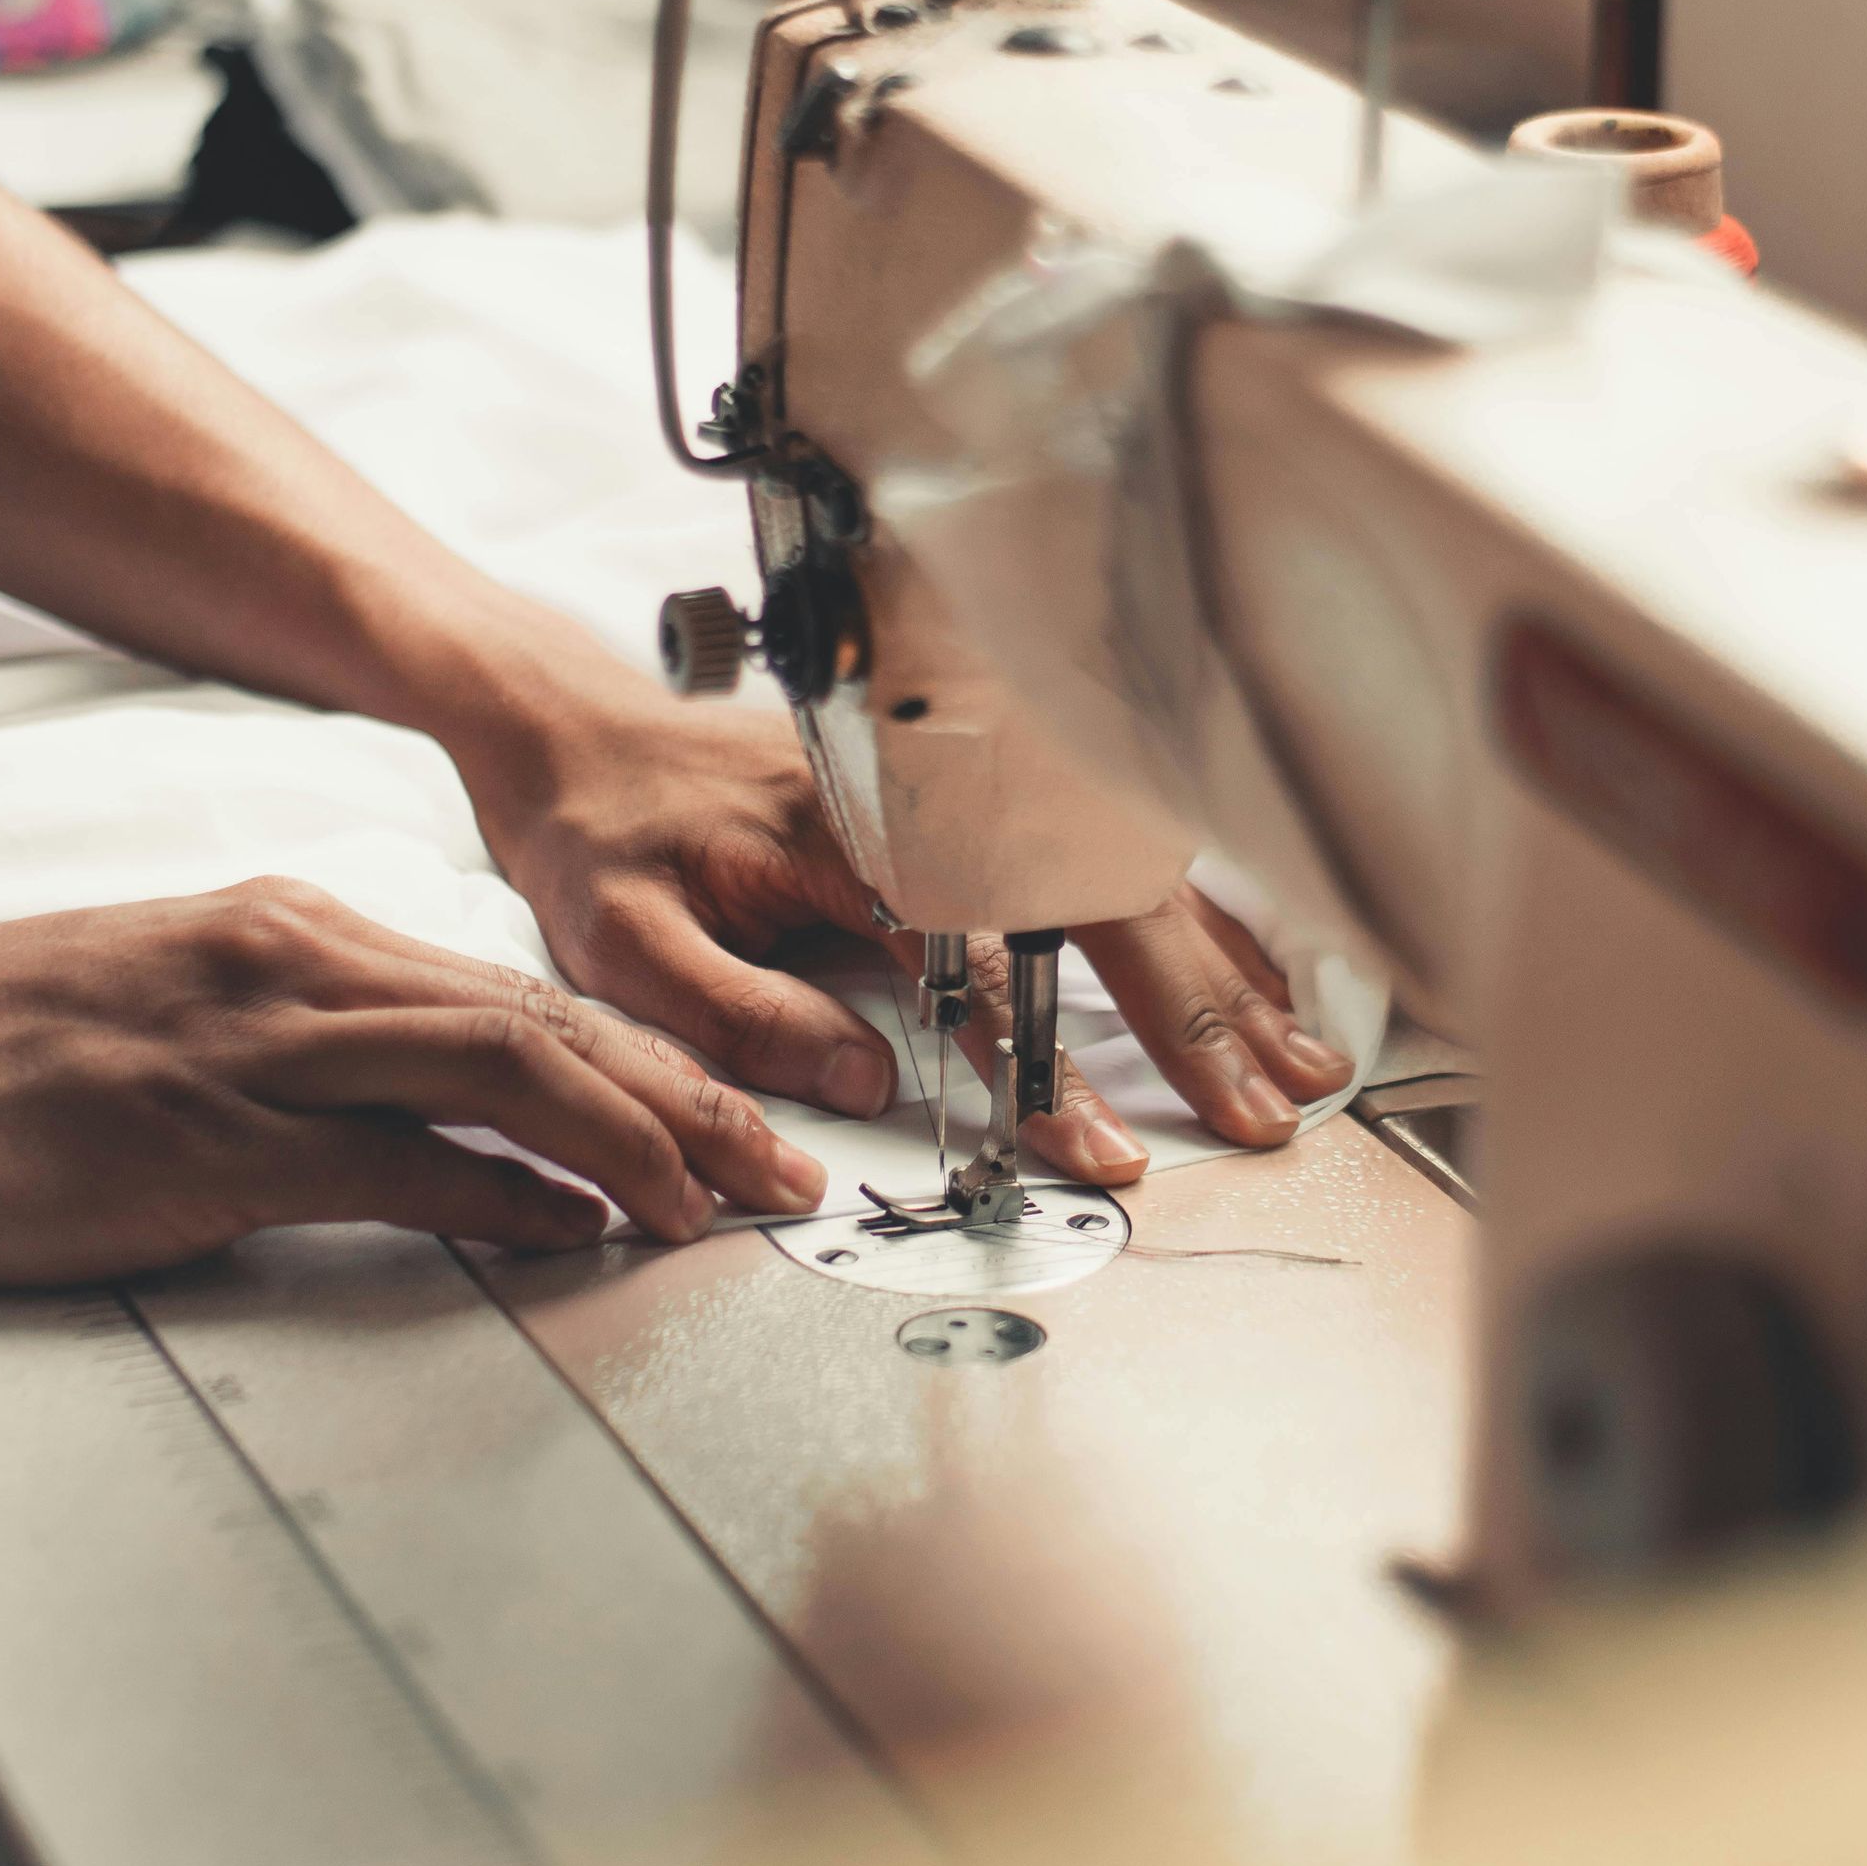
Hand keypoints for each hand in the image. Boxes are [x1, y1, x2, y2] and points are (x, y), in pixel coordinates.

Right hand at [0, 880, 827, 1287]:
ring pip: (497, 1068)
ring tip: (707, 1202)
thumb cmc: (38, 1055)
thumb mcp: (207, 1012)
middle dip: (685, 1094)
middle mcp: (301, 971)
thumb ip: (338, 1048)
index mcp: (306, 933)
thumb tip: (476, 1128)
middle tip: (778, 1167)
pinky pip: (392, 1162)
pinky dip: (497, 1197)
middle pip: (543, 1020)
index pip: (525, 992)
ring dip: (629, 1139)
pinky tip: (566, 1234)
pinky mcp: (211, 1144)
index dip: (653, 1058)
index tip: (734, 1114)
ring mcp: (258, 1051)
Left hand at [466, 675, 1354, 1190]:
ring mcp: (957, 784)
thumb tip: (864, 1086)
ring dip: (1220, 960)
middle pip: (1099, 903)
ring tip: (1296, 1047)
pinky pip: (1100, 847)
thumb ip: (743, 1015)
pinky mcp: (966, 788)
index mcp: (848, 838)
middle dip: (1196, 1009)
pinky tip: (1244, 961)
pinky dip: (1184, 908)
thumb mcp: (626, 943)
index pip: (985, 964)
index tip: (1105, 1142)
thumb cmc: (597, 829)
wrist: (570, 722)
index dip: (1053, 1067)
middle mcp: (924, 799)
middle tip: (1263, 1105)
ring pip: (1122, 869)